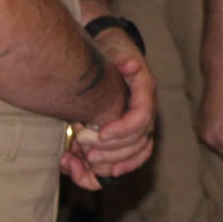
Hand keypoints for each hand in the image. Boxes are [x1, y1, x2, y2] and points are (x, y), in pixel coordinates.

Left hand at [64, 48, 155, 188]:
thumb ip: (123, 58)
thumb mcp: (117, 50)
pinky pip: (123, 162)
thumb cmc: (112, 53)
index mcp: (145, 95)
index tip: (101, 133)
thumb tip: (130, 65)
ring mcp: (136, 128)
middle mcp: (144, 115)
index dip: (123, 130)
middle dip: (109, 149)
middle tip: (80, 144)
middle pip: (137, 143)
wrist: (110, 56)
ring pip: (132, 156)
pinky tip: (80, 170)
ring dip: (105, 164)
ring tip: (77, 159)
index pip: (142, 119)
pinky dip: (104, 171)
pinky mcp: (123, 138)